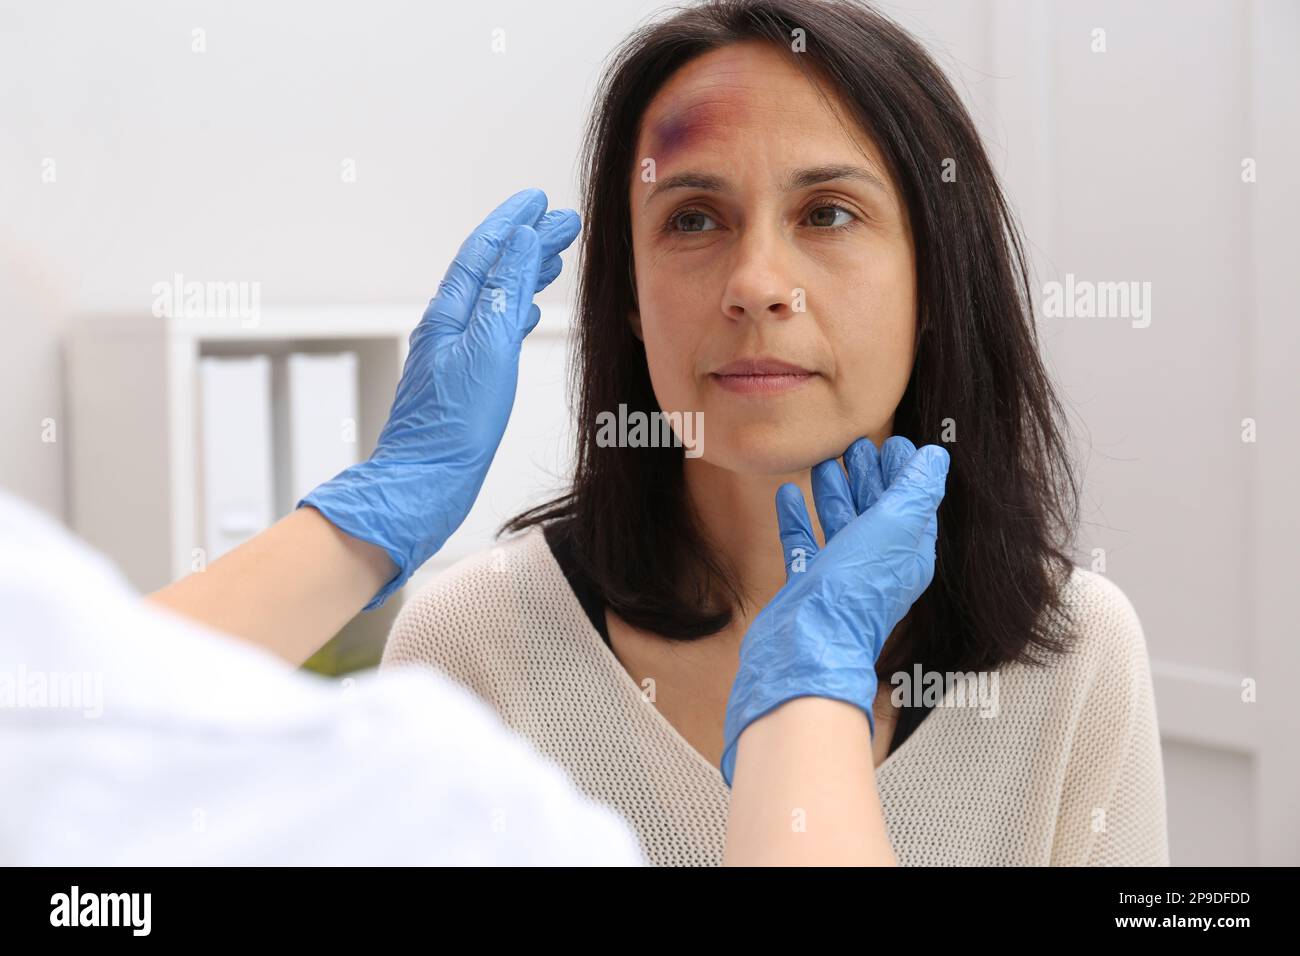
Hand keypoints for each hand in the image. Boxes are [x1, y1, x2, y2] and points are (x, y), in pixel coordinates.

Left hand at [300, 188, 580, 607]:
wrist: (422, 484)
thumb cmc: (453, 427)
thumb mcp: (488, 350)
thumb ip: (504, 293)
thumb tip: (520, 240)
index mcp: (450, 315)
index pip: (484, 252)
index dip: (512, 223)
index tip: (539, 200)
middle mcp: (447, 329)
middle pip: (490, 272)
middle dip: (524, 244)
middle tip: (560, 225)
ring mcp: (453, 355)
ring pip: (492, 300)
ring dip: (521, 276)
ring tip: (551, 260)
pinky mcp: (460, 382)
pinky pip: (492, 331)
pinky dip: (513, 313)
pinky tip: (525, 317)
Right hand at [720, 436, 949, 785]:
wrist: (808, 641)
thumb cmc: (855, 584)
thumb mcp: (895, 525)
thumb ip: (916, 489)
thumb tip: (935, 457)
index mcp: (907, 552)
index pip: (911, 503)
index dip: (903, 472)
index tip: (890, 442)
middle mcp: (877, 564)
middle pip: (875, 511)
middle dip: (867, 477)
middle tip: (855, 446)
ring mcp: (841, 576)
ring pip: (840, 524)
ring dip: (834, 492)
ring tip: (824, 462)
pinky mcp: (807, 585)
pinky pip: (804, 543)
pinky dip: (797, 516)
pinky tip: (787, 493)